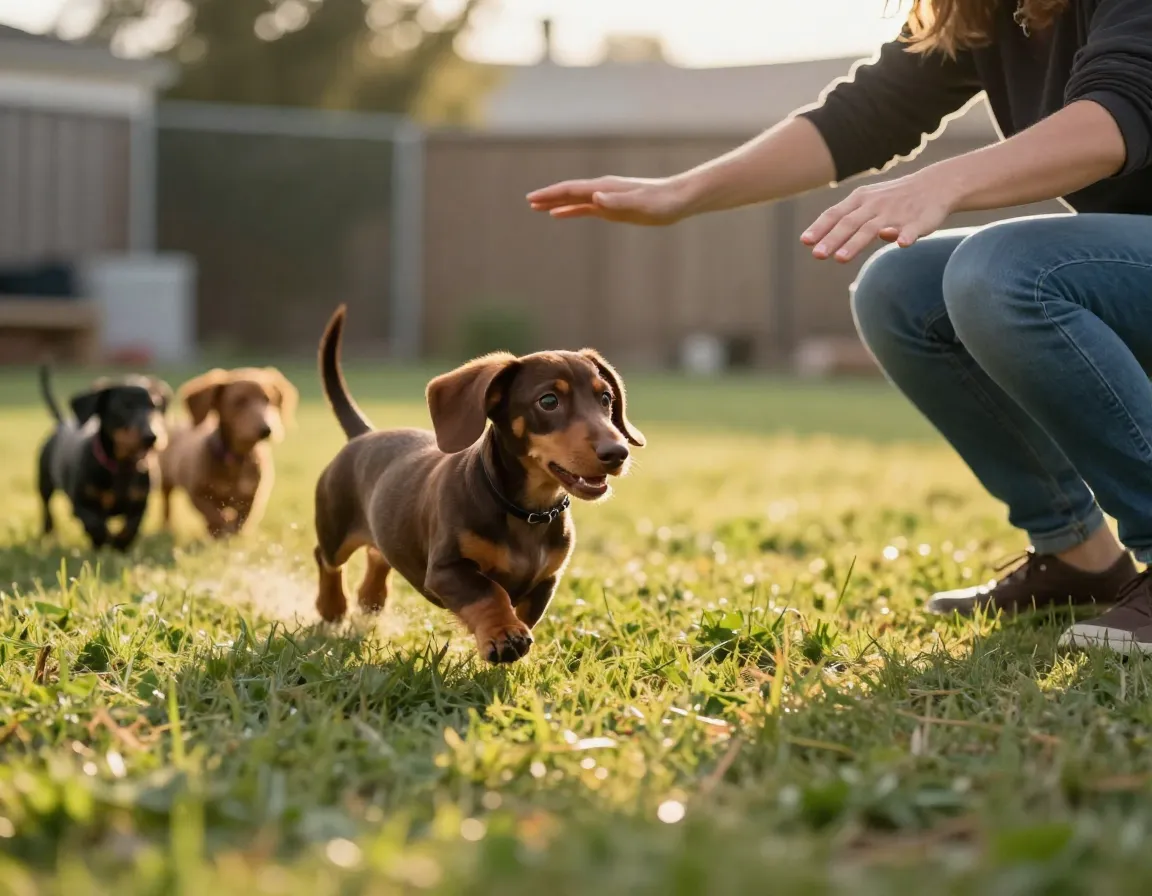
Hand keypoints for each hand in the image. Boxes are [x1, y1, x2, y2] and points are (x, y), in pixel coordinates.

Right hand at [527, 176, 693, 225]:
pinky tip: (560, 214)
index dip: (551, 194)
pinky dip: (571, 210)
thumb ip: (617, 202)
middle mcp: (602, 190)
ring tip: (537, 207)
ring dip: (556, 203)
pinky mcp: (613, 207)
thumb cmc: (662, 202)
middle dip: (548, 196)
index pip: (571, 190)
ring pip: (575, 200)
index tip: (532, 198)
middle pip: (569, 192)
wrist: (680, 198)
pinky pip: (585, 208)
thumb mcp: (641, 205)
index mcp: (605, 188)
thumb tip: (594, 198)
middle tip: (528, 201)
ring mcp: (607, 198)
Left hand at [801, 169, 960, 262]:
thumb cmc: (892, 198)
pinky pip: (911, 229)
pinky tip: (901, 244)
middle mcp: (875, 205)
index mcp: (860, 200)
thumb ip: (844, 219)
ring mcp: (897, 213)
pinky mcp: (919, 221)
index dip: (820, 228)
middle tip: (818, 255)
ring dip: (855, 244)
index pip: (835, 214)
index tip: (805, 242)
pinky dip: (906, 236)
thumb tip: (816, 241)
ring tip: (841, 259)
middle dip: (832, 239)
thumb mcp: (866, 203)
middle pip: (850, 223)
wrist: (935, 185)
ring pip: (873, 229)